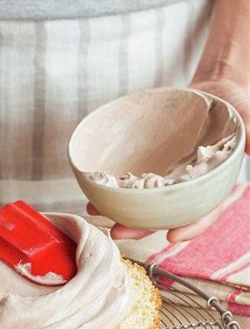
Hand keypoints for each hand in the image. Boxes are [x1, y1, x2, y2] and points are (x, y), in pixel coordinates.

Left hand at [88, 76, 247, 243]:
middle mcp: (189, 190)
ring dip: (121, 213)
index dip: (191, 226)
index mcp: (216, 188)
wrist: (211, 92)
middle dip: (142, 228)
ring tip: (98, 215)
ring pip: (145, 204)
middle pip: (166, 215)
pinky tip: (95, 194)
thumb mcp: (249, 119)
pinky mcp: (151, 167)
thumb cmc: (235, 107)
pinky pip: (132, 182)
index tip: (172, 236)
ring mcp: (168, 180)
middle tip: (118, 232)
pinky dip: (114, 189)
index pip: (205, 212)